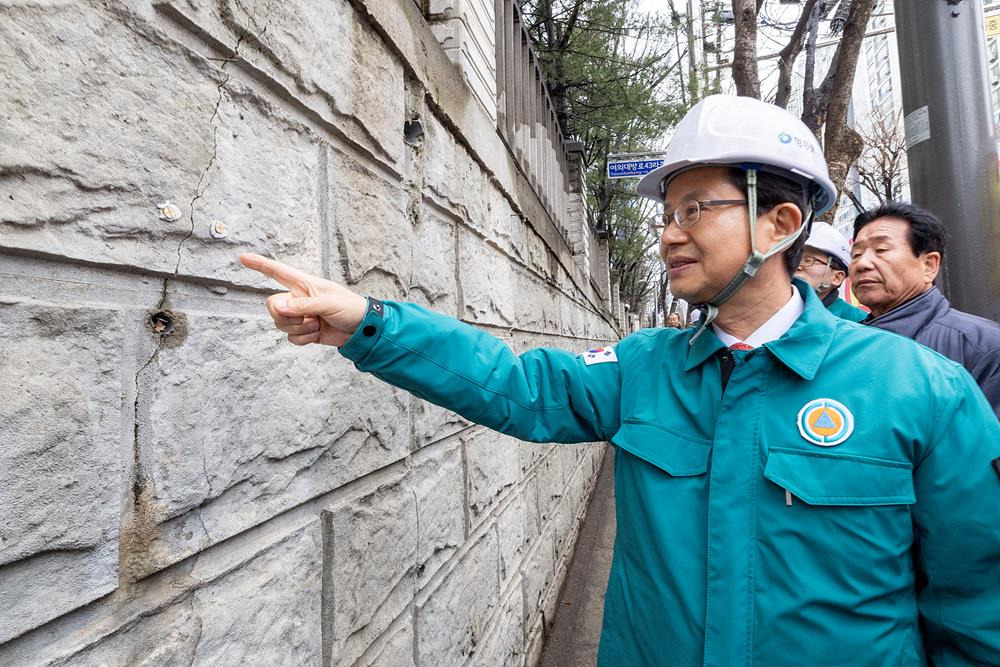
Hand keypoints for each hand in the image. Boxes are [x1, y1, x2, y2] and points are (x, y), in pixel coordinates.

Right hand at [239, 253, 368, 346]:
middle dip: (286, 316)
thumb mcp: (329, 303)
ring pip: (280, 324)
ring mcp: (300, 315)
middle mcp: (298, 298)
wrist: (361, 330)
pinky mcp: (304, 331)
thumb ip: (304, 305)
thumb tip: (280, 308)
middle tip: (307, 317)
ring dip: (299, 328)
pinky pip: (290, 337)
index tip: (243, 258)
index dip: (260, 264)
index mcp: (304, 284)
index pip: (278, 272)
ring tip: (317, 325)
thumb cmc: (350, 308)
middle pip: (273, 306)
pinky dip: (303, 339)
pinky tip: (317, 335)